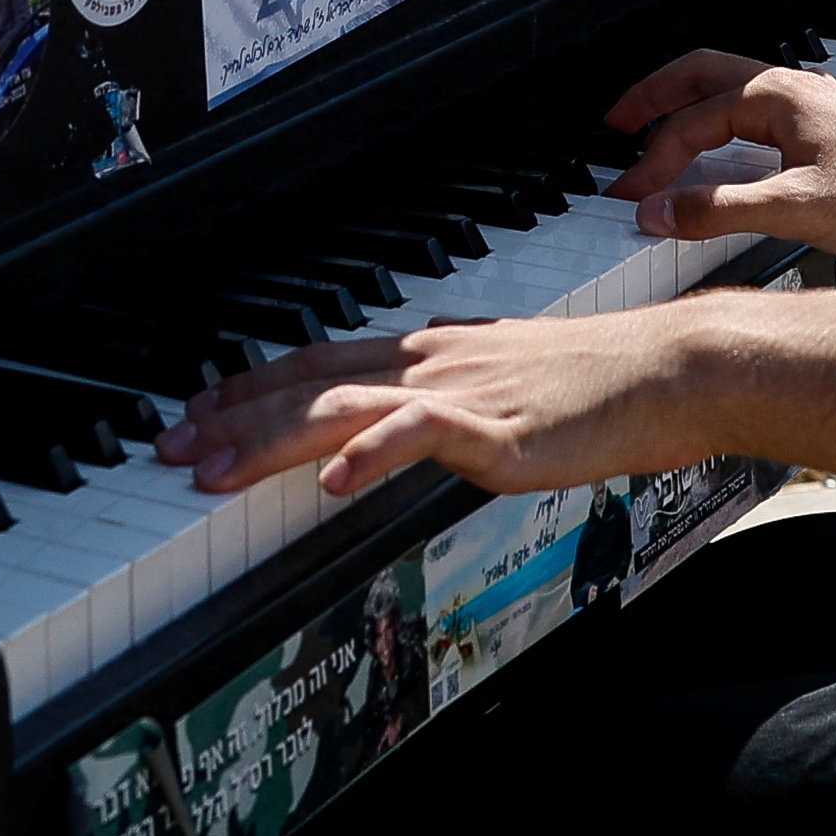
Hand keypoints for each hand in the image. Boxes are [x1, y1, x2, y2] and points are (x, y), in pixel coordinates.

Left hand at [157, 309, 712, 499]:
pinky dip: (369, 456)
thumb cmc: (597, 389)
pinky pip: (416, 435)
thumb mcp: (501, 392)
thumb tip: (407, 428)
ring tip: (212, 469)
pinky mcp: (492, 425)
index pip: (317, 362)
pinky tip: (332, 482)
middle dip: (230, 416)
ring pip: (338, 406)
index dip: (251, 386)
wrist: (664, 372)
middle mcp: (428, 361)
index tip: (199, 409)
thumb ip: (447, 408)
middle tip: (170, 444)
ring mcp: (455, 390)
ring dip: (266, 439)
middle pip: (305, 383)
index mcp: (428, 353)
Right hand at [604, 47, 835, 267]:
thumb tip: (660, 212)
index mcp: (778, 96)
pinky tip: (720, 163)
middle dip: (654, 98)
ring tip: (656, 138)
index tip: (630, 198)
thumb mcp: (796, 210)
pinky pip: (755, 118)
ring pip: (730, 95)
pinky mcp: (826, 132)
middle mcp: (792, 90)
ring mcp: (810, 108)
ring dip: (688, 113)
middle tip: (616, 125)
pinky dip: (722, 132)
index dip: (654, 163)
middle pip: (702, 77)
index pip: (693, 122)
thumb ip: (720, 210)